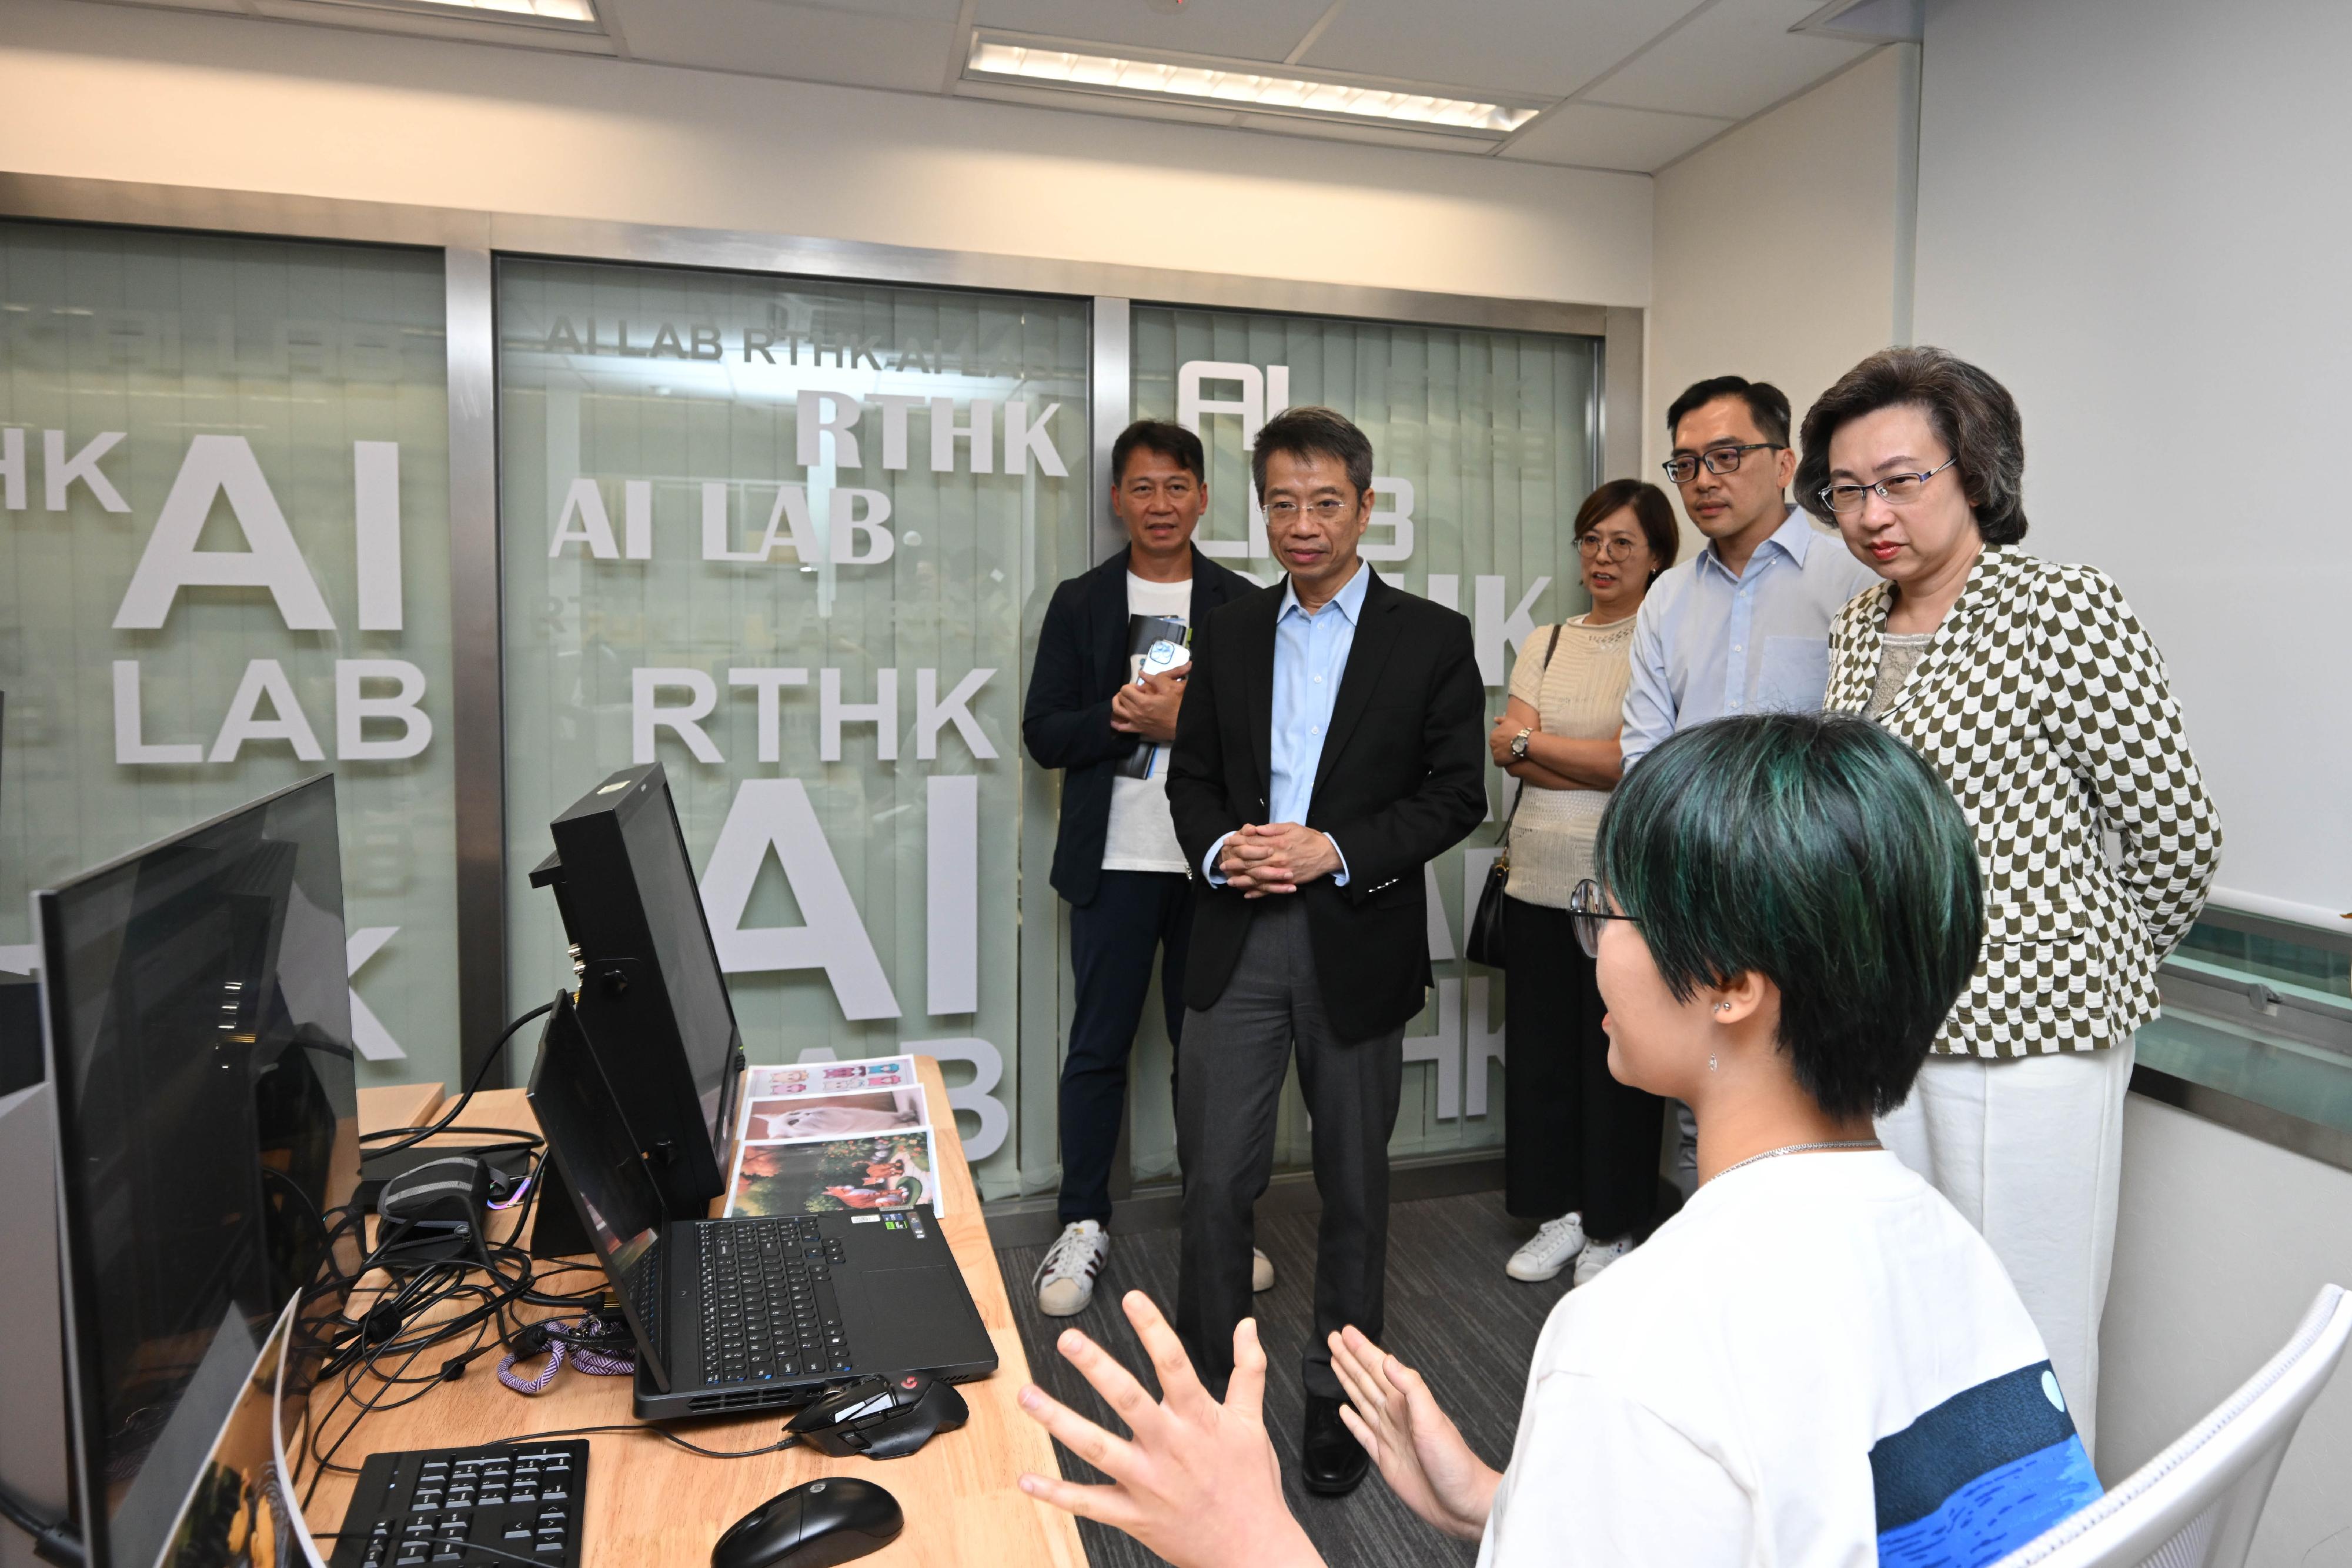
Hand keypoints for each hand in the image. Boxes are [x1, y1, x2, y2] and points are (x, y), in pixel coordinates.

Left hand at [1016, 1294, 1322, 1567]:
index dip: (1153, 1329)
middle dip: (1097, 1368)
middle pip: (1128, 1400)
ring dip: (1059, 1422)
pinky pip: (1089, 1504)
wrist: (1252, 1548)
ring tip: (1028, 1397)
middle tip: (1069, 1340)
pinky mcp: (1134, 1515)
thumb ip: (1248, 1370)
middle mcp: (1169, 1448)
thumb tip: (1247, 1328)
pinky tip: (1028, 1480)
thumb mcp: (1253, 1422)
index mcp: (1198, 1420)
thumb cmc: (1251, 1485)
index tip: (1132, 1299)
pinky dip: (1056, 1494)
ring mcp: (1148, 1483)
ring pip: (1097, 1448)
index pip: (1174, 1364)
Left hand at [1111, 669, 1186, 741]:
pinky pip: (1121, 728)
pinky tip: (1116, 719)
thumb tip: (1141, 673)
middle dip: (1126, 692)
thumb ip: (1155, 679)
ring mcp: (1136, 723)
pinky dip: (1116, 722)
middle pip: (1120, 698)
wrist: (1186, 726)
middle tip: (1137, 693)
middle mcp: (1136, 713)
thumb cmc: (1180, 706)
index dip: (1132, 685)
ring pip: (1117, 711)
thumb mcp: (1171, 687)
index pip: (1125, 689)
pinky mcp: (1139, 731)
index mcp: (1143, 702)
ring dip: (1117, 703)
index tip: (1142, 688)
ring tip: (1124, 700)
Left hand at [1216, 822, 1338, 896]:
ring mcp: (1282, 872)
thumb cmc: (1309, 838)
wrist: (1327, 854)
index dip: (1238, 842)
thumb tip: (1255, 829)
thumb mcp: (1292, 827)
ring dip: (1242, 879)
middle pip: (1251, 861)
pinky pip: (1270, 889)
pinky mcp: (1287, 882)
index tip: (1227, 841)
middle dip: (1235, 862)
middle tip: (1223, 863)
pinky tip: (1247, 893)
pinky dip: (1258, 892)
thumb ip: (1272, 829)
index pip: (1252, 842)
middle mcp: (1277, 858)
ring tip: (1229, 880)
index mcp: (1277, 843)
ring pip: (1257, 877)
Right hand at [1328, 1325, 1498, 1541]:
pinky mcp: (1384, 1458)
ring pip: (1361, 1400)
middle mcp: (1396, 1415)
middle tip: (1335, 1339)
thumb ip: (1411, 1388)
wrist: (1460, 1502)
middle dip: (1350, 1359)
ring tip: (1336, 1363)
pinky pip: (1362, 1434)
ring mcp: (1389, 1435)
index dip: (1362, 1350)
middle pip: (1366, 1380)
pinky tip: (1343, 1410)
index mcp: (1406, 1402)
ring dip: (1348, 1381)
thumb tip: (1389, 1360)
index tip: (1347, 1333)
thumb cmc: (1454, 1462)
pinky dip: (1351, 1421)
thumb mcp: (1432, 1419)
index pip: (1378, 1368)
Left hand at [1488, 714, 1521, 766]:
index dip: (1503, 740)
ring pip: (1497, 754)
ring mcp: (1494, 752)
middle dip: (1502, 747)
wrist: (1524, 741)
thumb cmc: (1517, 730)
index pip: (1496, 739)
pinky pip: (1499, 762)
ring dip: (1502, 755)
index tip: (1510, 741)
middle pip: (1496, 746)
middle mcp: (1491, 743)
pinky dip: (1503, 762)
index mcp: (1493, 734)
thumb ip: (1501, 720)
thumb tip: (1494, 719)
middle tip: (1511, 747)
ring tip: (1512, 754)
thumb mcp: (1509, 721)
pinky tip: (1510, 760)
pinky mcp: (1498, 761)